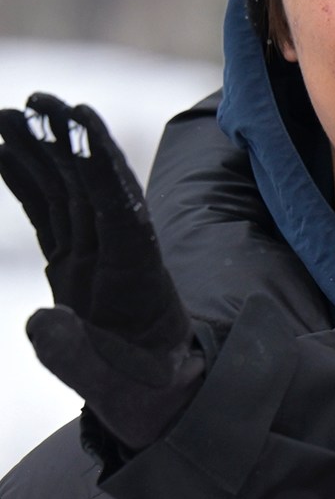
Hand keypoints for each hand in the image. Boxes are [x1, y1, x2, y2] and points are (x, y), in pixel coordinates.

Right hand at [0, 94, 203, 450]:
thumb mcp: (114, 385)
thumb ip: (78, 357)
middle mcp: (119, 254)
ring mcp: (94, 253)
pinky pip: (45, 211)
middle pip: (93, 189)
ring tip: (7, 114)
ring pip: (65, 192)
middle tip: (41, 100)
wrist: (155, 398)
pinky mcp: (73, 260)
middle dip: (68, 144)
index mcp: (139, 277)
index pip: (120, 212)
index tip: (84, 128)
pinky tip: (1, 149)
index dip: (101, 169)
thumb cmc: (143, 392)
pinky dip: (24, 181)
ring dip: (39, 152)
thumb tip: (42, 321)